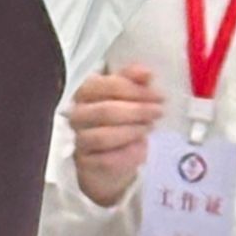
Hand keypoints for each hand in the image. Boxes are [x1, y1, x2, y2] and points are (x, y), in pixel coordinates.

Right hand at [67, 65, 166, 207]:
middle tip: (158, 112)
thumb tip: (145, 72)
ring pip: (104, 136)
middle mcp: (77, 115)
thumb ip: (134, 82)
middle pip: (105, 111)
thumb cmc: (119, 124)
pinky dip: (129, 154)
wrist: (109, 161)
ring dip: (132, 132)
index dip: (134, 90)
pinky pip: (108, 159)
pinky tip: (140, 149)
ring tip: (148, 129)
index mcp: (85, 93)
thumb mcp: (128, 99)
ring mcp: (79, 139)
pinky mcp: (85, 163)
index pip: (104, 86)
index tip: (158, 96)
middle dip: (137, 111)